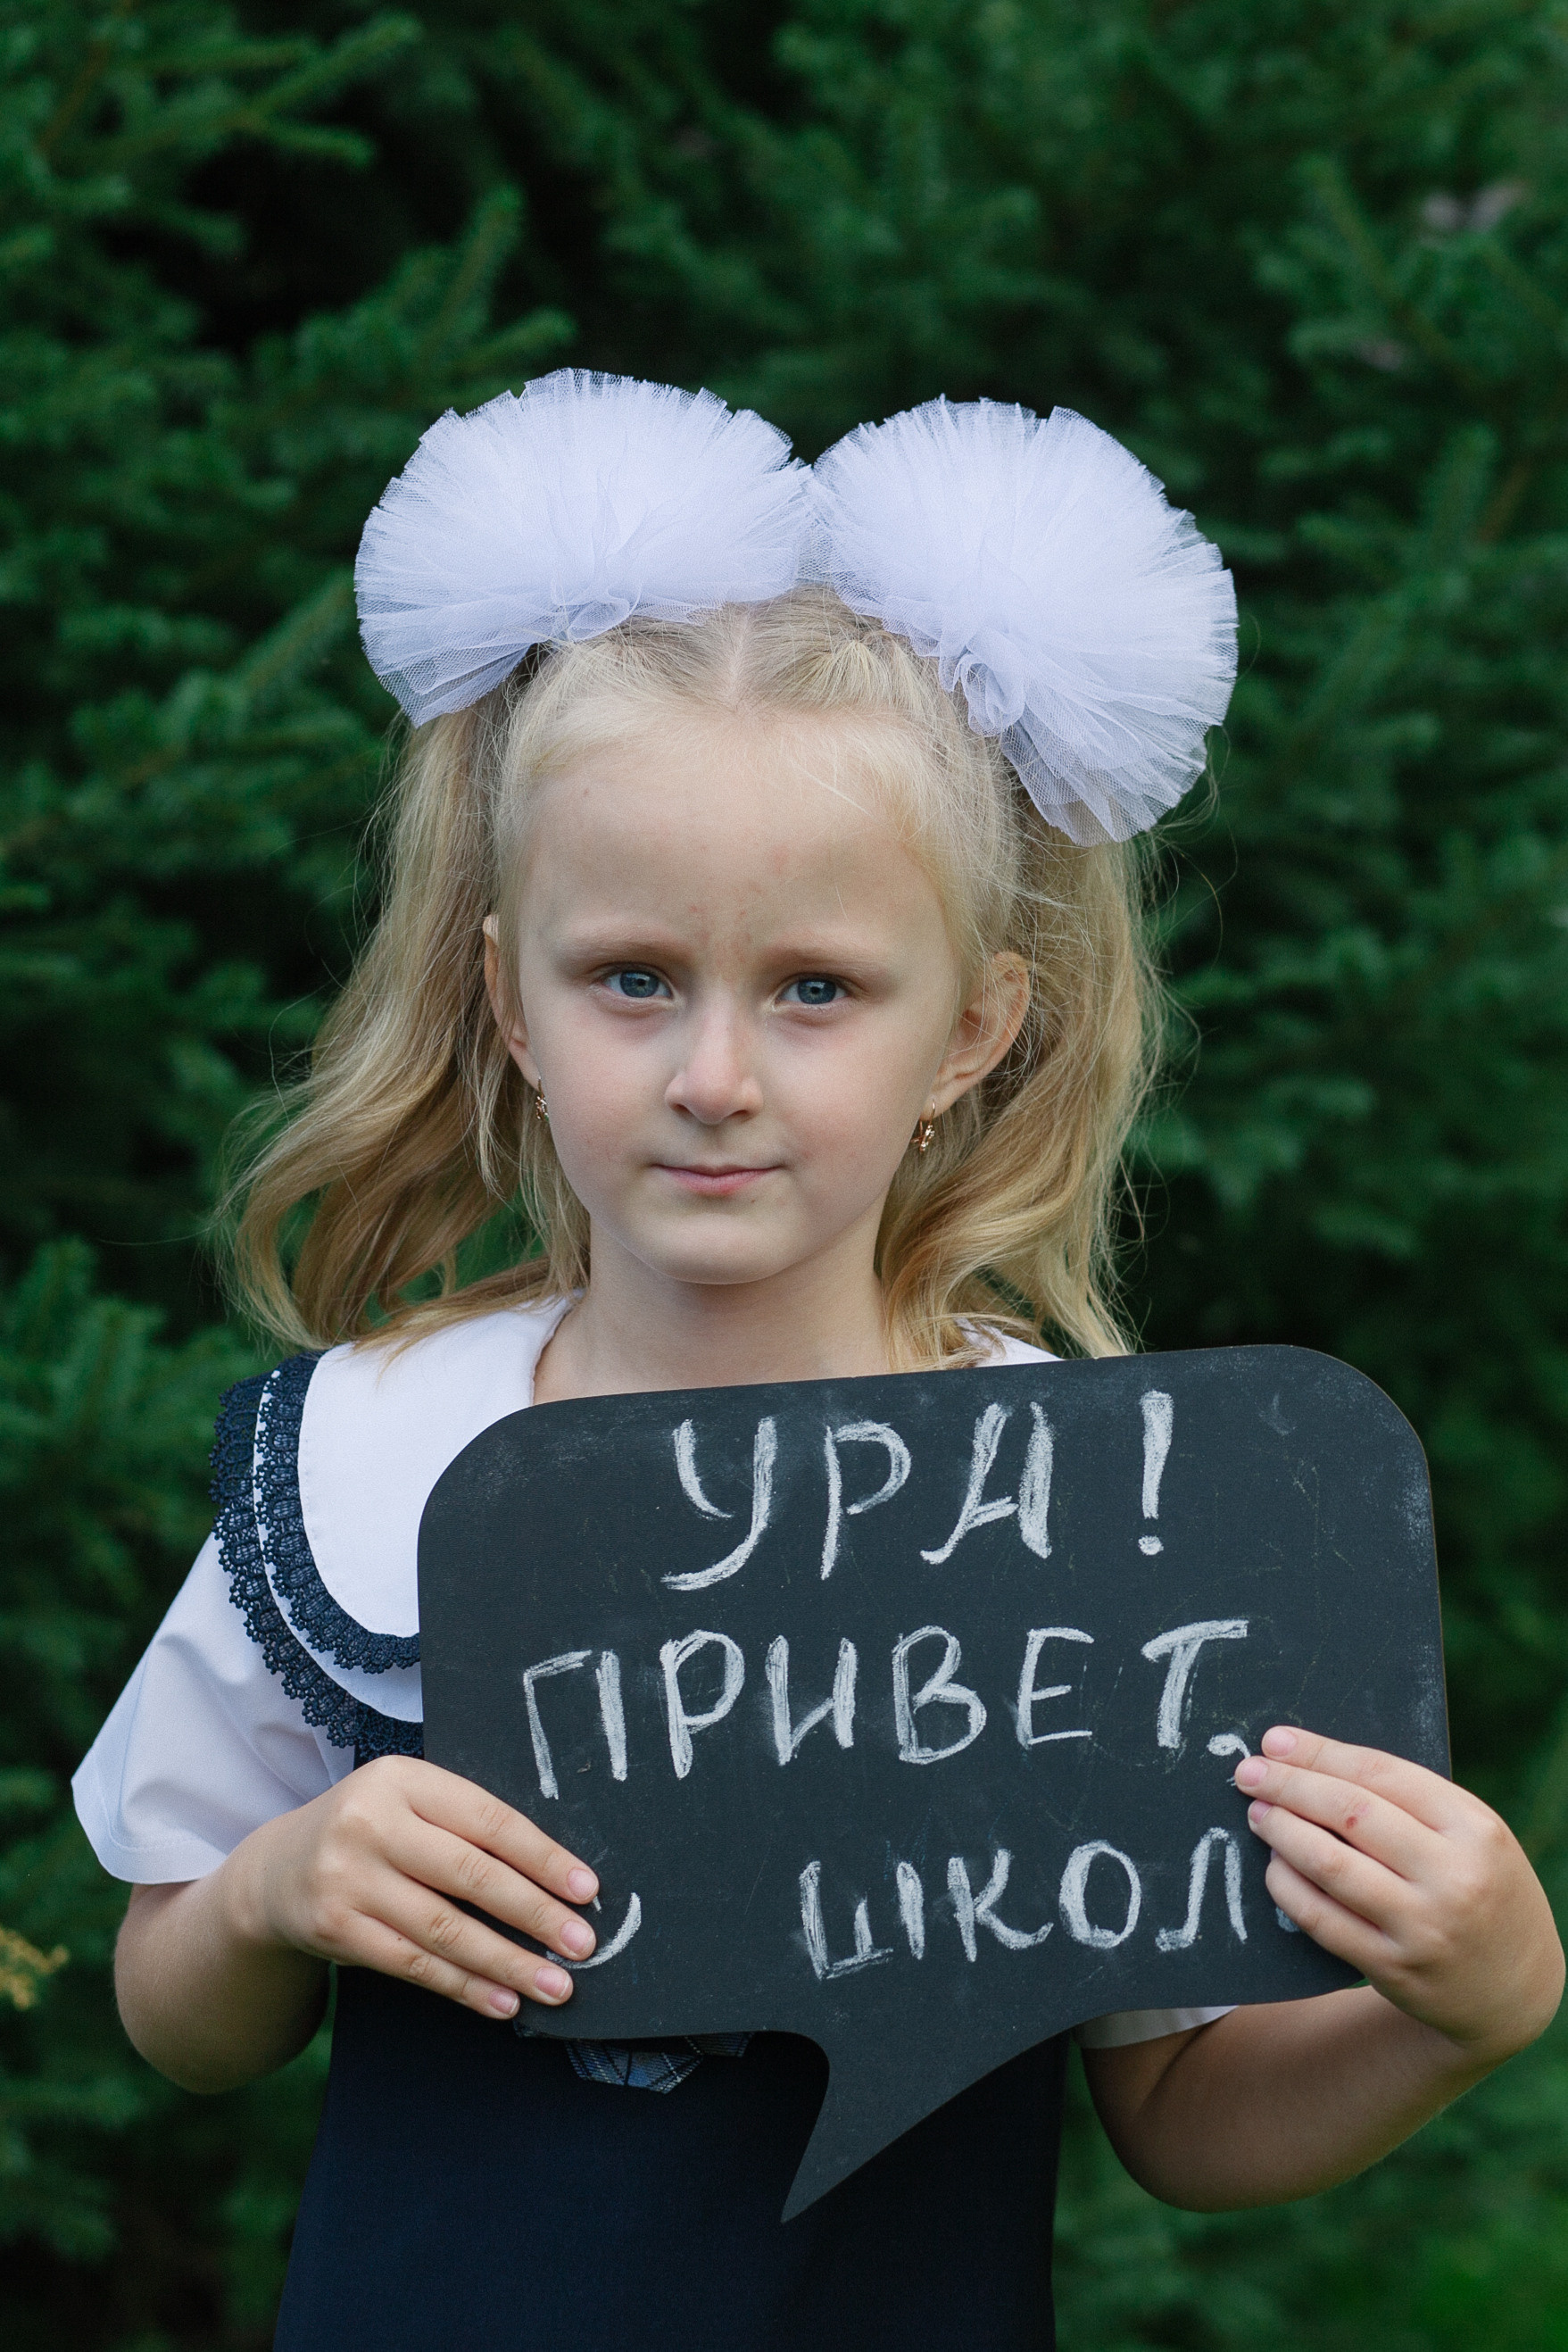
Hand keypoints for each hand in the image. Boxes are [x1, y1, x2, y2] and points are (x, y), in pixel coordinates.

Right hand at [222, 1756, 599, 2020]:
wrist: (276, 1872)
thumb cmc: (371, 1833)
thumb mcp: (408, 1804)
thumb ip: (465, 1826)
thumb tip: (555, 1879)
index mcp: (403, 1779)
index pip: (487, 1819)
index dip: (542, 1856)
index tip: (586, 1888)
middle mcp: (370, 1823)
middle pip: (470, 1874)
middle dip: (534, 1914)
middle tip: (582, 1943)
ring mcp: (347, 1877)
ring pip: (444, 1928)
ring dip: (507, 1962)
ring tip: (555, 1985)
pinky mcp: (335, 1929)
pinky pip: (413, 1964)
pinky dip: (464, 1986)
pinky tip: (501, 2001)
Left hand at [1236, 1727, 1562, 2066]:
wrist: (1516, 1987)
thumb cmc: (1479, 1887)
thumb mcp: (1471, 1834)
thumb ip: (1410, 1801)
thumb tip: (1314, 1762)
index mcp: (1475, 1828)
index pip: (1381, 1775)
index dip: (1321, 1754)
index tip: (1275, 1742)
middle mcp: (1453, 1876)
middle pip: (1351, 1814)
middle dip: (1290, 1786)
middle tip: (1250, 1773)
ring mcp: (1424, 1928)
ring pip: (1331, 1866)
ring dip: (1283, 1833)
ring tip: (1258, 1814)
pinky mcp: (1395, 1970)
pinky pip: (1323, 1920)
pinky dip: (1288, 1886)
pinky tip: (1275, 1866)